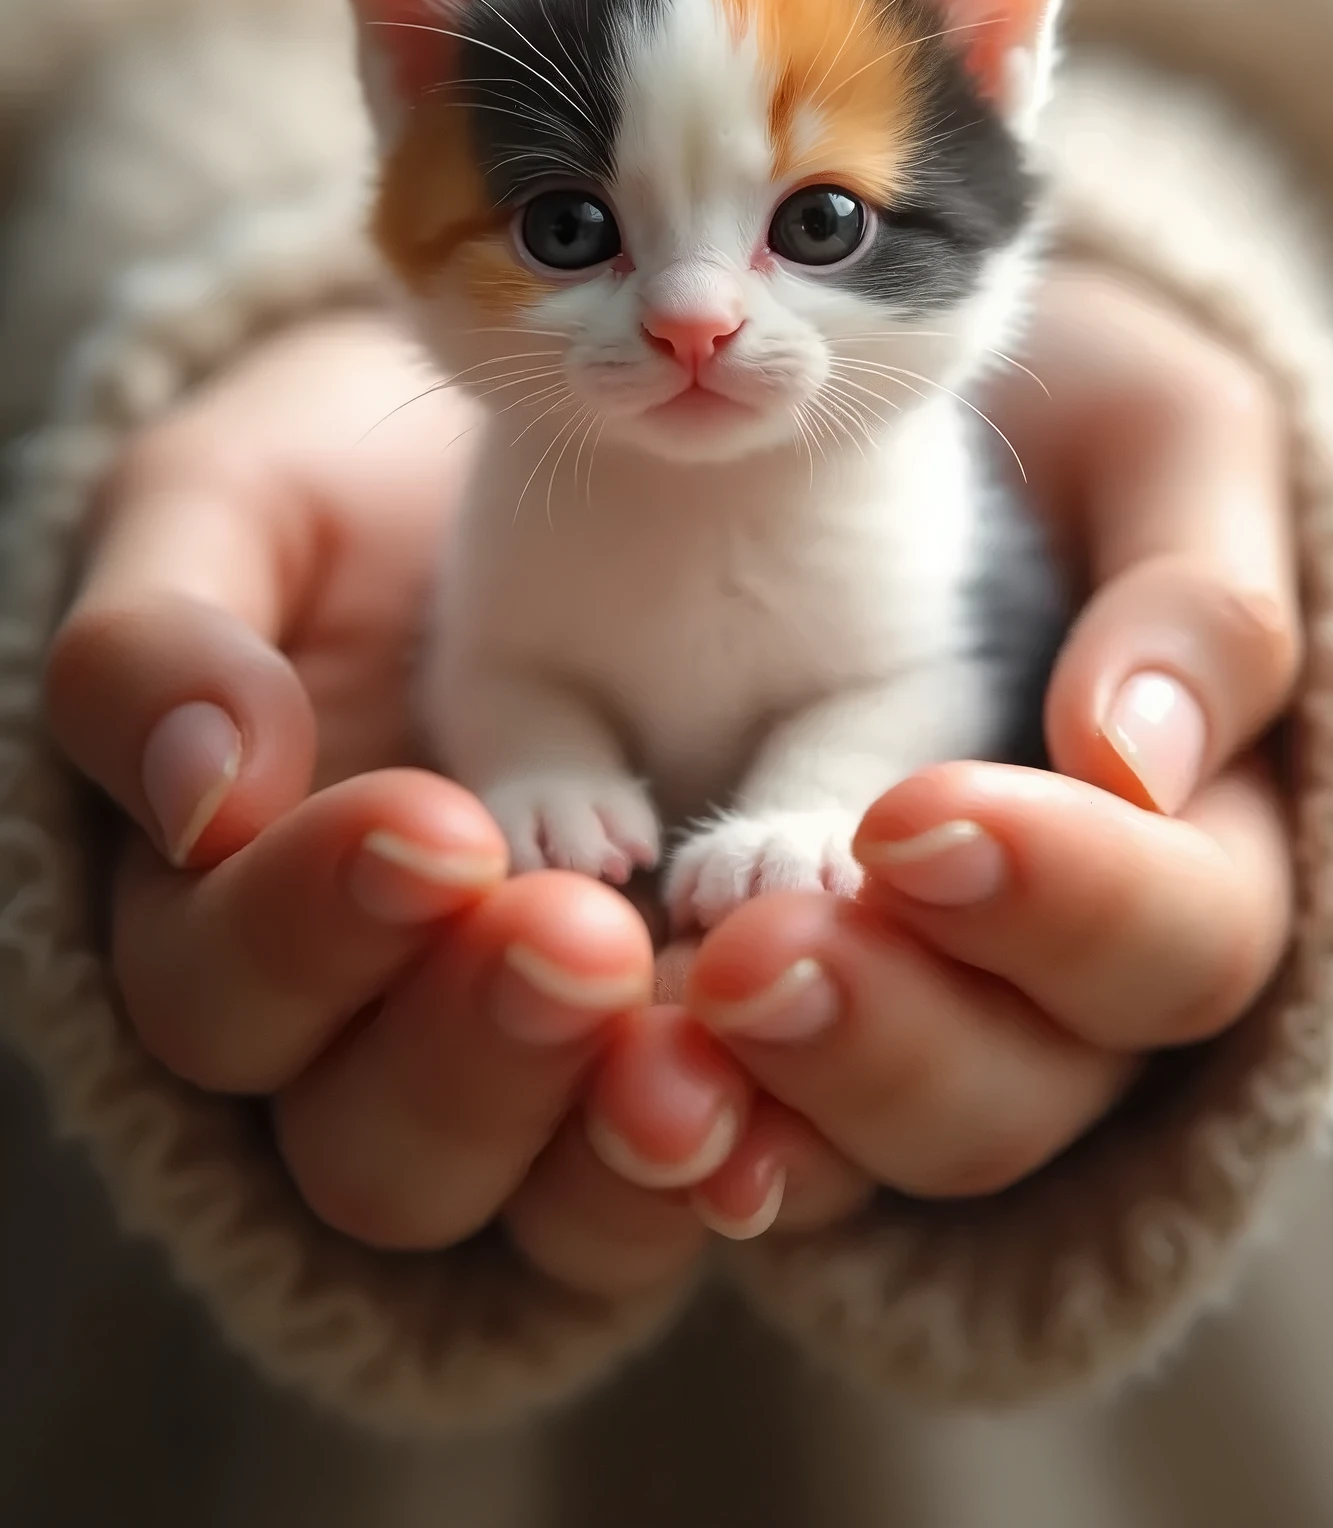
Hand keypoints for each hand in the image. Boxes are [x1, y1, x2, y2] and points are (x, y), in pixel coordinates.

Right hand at [42, 315, 724, 1292]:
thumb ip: (159, 643)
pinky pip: (761, 1152)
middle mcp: (385, 1039)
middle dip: (484, 1056)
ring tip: (728, 1008)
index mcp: (234, 926)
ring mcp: (562, 1067)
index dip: (310, 934)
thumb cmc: (354, 505)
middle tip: (579, 938)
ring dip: (648, 1128)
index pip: (226, 1001)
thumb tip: (204, 793)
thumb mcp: (226, 516)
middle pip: (390, 1156)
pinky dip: (806, 1114)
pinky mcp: (729, 1052)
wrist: (570, 462)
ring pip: (576, 1209)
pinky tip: (834, 1027)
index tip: (429, 823)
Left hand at [589, 272, 1297, 1224]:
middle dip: (879, 1041)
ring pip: (847, 1157)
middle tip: (750, 951)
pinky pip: (699, 1129)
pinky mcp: (730, 1023)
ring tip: (639, 1060)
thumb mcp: (1160, 446)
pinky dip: (637, 1121)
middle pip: (1004, 1101)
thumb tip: (1134, 752)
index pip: (1174, 944)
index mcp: (1172, 857)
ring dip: (745, 1118)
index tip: (915, 823)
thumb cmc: (1043, 451)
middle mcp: (1034, 985)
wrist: (821, 445)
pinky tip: (576, 1072)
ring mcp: (881, 1022)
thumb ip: (1195, 591)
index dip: (1067, 904)